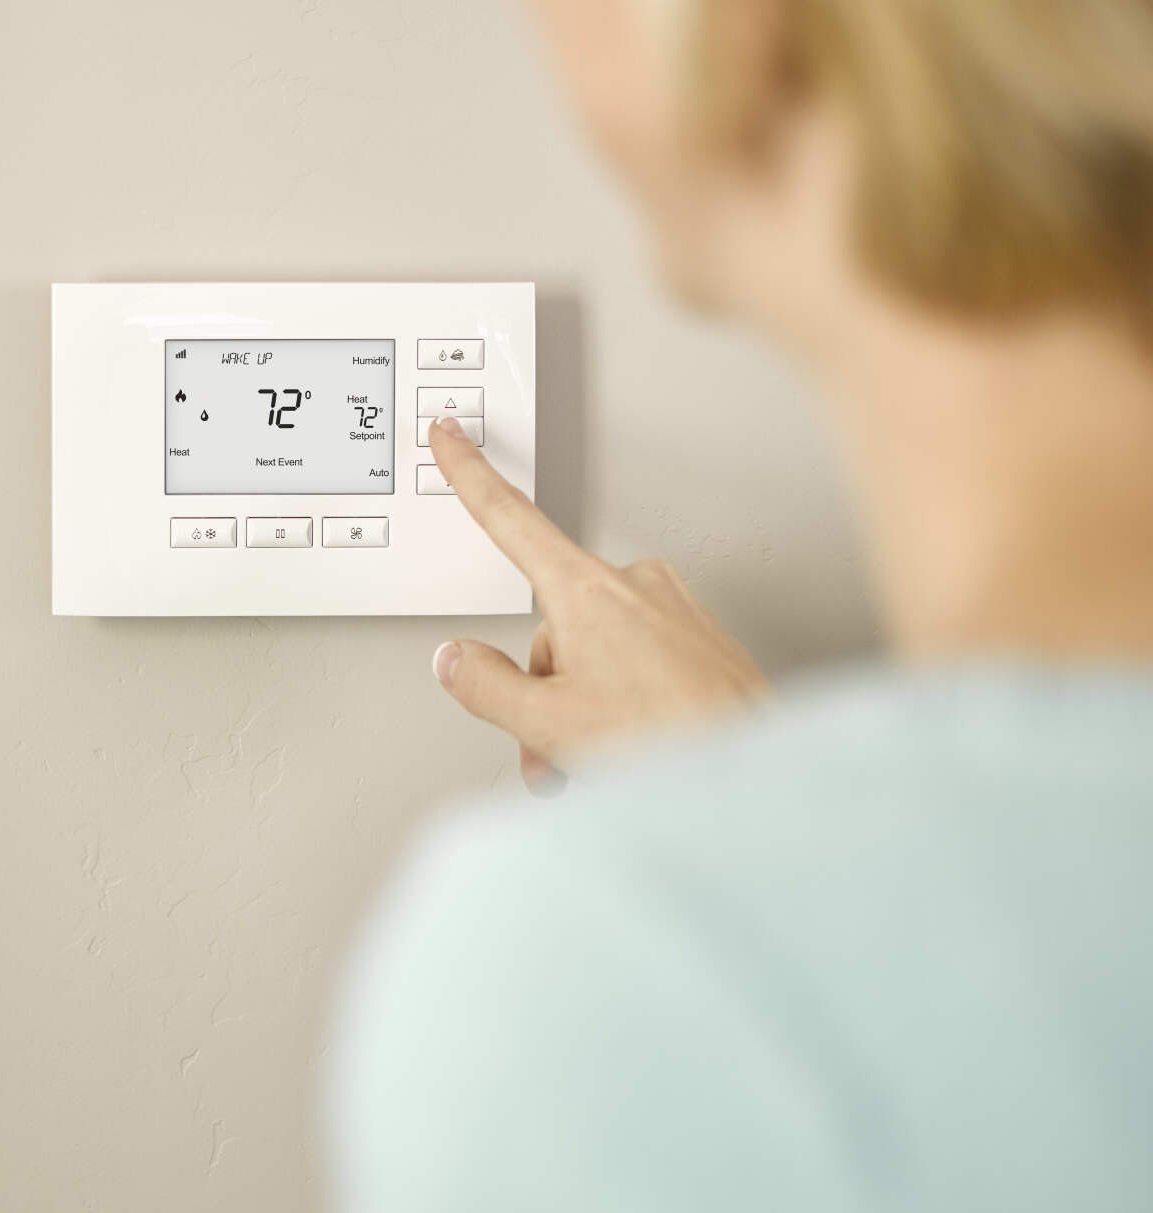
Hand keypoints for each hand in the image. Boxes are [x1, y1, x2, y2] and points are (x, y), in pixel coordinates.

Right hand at [427, 417, 766, 791]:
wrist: (759, 775)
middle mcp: (631, 585)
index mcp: (586, 590)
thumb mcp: (548, 721)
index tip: (451, 437)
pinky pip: (634, 660)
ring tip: (600, 759)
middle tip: (553, 744)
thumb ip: (486, 684)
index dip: (471, 476)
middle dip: (542, 687)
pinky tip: (632, 746)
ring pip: (591, 649)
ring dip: (580, 706)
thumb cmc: (673, 742)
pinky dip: (621, 703)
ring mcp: (670, 609)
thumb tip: (457, 660)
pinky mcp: (698, 638)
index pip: (509, 517)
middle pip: (549, 624)